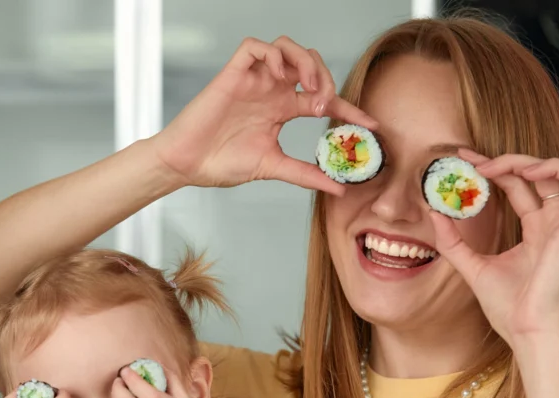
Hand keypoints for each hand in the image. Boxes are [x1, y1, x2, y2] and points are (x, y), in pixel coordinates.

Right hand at [150, 36, 377, 195]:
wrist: (187, 164)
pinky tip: (281, 75)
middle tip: (324, 106)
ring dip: (305, 61)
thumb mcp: (273, 168)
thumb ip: (306, 175)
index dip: (350, 109)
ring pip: (288, 47)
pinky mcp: (233, 74)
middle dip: (326, 79)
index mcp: (282, 109)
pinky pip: (256, 47)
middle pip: (311, 65)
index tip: (371, 126)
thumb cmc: (221, 163)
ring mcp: (253, 80)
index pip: (324, 100)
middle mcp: (271, 90)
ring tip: (308, 86)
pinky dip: (273, 54)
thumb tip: (338, 189)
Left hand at [430, 149, 558, 347]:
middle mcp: (553, 223)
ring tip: (518, 170)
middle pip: (542, 173)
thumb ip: (453, 241)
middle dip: (511, 159)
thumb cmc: (507, 307)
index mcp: (534, 228)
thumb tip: (433, 212)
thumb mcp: (471, 266)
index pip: (518, 184)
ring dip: (549, 164)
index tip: (464, 157)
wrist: (525, 331)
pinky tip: (553, 191)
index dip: (495, 166)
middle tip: (478, 162)